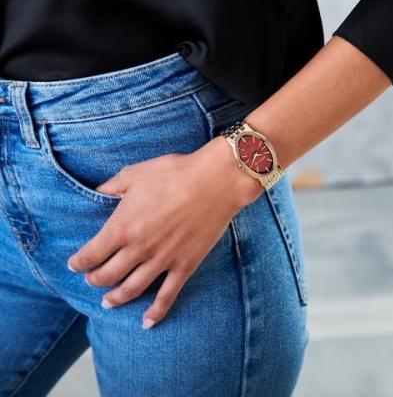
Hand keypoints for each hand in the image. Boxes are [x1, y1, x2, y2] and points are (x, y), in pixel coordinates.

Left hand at [67, 136, 261, 328]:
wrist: (214, 182)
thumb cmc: (173, 174)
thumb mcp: (135, 173)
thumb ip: (112, 186)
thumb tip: (97, 192)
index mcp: (122, 226)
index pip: (91, 253)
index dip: (79, 262)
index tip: (74, 265)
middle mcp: (138, 249)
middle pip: (108, 275)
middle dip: (95, 280)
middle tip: (91, 280)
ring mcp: (162, 261)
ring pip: (132, 289)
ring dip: (116, 298)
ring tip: (108, 303)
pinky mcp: (184, 266)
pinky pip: (167, 296)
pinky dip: (156, 312)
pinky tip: (147, 323)